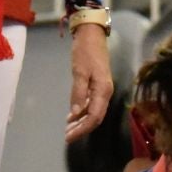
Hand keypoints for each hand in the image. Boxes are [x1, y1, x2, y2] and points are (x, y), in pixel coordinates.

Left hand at [65, 24, 112, 142]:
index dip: (82, 129)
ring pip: (93, 112)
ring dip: (80, 121)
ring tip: (67, 129)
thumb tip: (75, 113)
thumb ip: (78, 93)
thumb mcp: (79, 72)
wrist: (92, 34)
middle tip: (66, 136)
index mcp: (103, 91)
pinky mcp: (97, 85)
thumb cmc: (85, 51)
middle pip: (95, 118)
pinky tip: (71, 116)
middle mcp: (105, 93)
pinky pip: (91, 104)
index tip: (68, 137)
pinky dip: (81, 112)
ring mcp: (102, 90)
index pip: (94, 117)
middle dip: (81, 128)